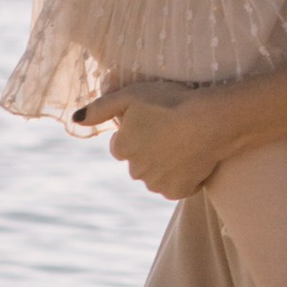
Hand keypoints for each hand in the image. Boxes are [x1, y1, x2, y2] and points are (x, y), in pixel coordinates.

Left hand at [73, 77, 238, 200]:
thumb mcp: (131, 95)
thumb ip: (100, 108)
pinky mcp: (178, 191)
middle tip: (170, 131)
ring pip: (155, 176)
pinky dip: (181, 177)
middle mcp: (135, 171)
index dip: (136, 133)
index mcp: (122, 148)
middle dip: (148, 151)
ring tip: (183, 144)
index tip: (154, 122)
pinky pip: (175, 187)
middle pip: (138, 162)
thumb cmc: (171, 102)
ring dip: (163, 165)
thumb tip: (75, 119)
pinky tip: (191, 159)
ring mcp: (157, 183)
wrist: (211, 120)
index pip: (121, 146)